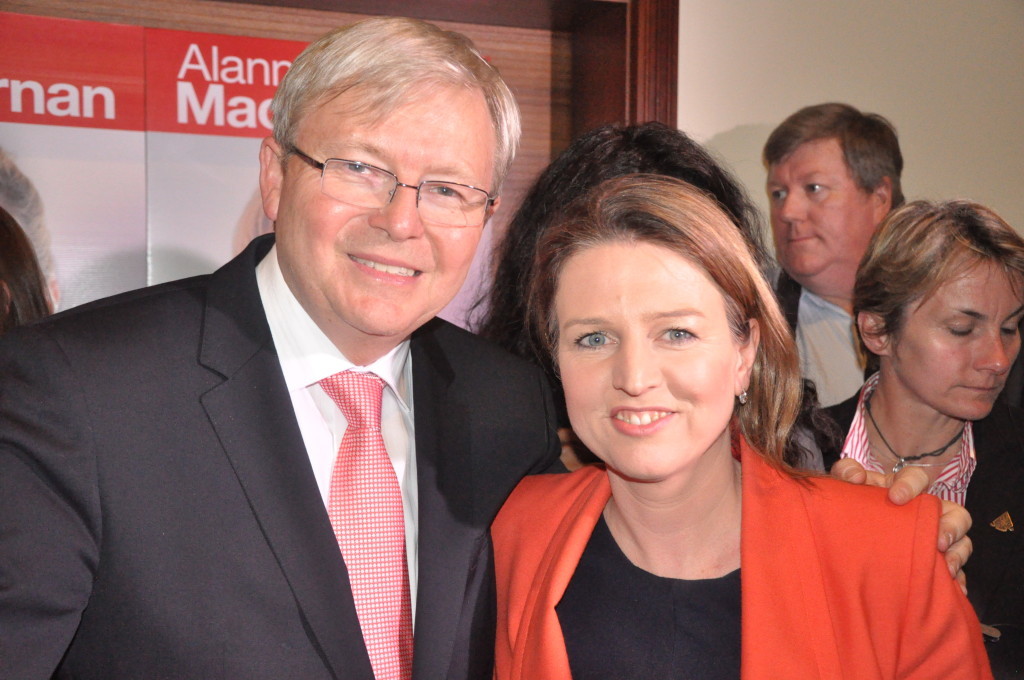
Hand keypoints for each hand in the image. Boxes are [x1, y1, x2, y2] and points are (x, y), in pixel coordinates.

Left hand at [831, 458, 971, 591]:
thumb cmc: (856, 502)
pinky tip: (955, 590)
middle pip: (955, 513)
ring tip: (946, 568)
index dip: (910, 485)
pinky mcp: (935, 560)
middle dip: (951, 527)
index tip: (895, 497)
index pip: (917, 478)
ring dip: (957, 554)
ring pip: (961, 542)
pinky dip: (958, 581)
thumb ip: (846, 471)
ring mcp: (935, 536)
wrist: (853, 529)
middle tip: (938, 541)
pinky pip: (956, 570)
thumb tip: (856, 476)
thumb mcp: (848, 484)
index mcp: (907, 489)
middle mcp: (928, 511)